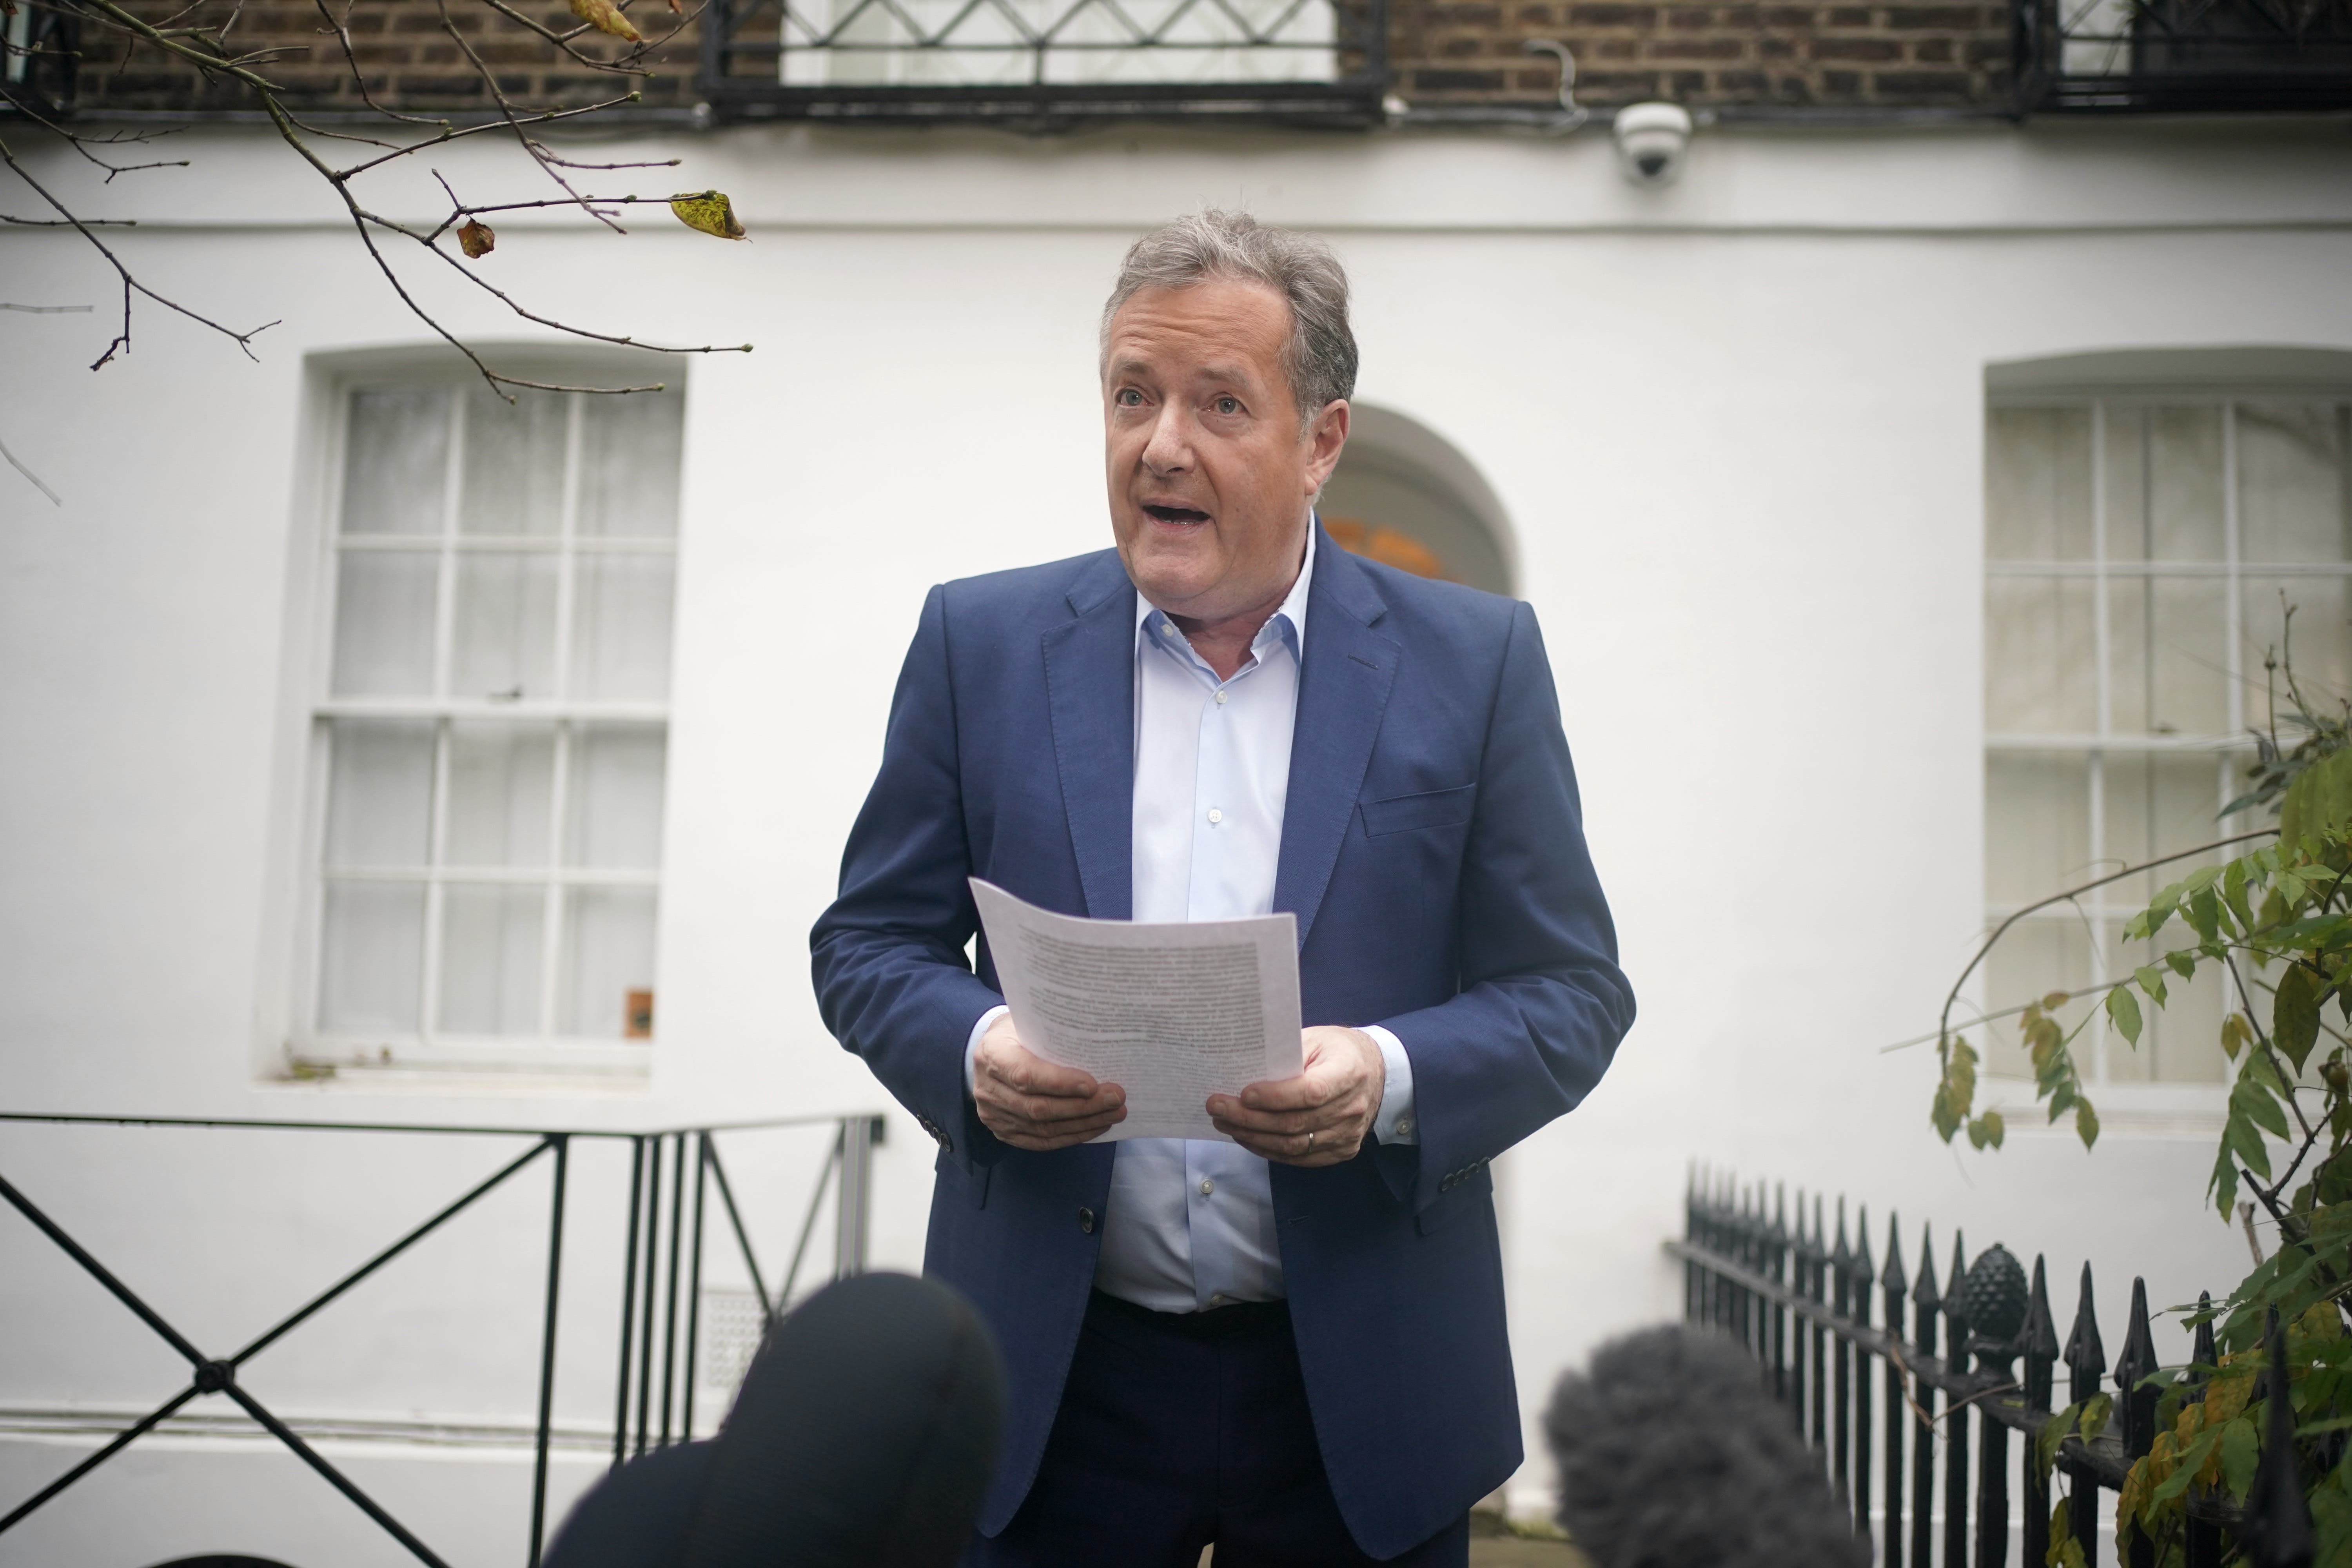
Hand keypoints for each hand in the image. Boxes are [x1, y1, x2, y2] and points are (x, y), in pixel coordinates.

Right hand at [972, 1013, 1126, 1150]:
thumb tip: (1098, 1045)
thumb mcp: (1028, 1022)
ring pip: (1043, 1128)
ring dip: (1083, 1123)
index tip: (1093, 1085)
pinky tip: (1094, 1126)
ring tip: (1113, 1113)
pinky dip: (1071, 1136)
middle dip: (1082, 1107)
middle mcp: (988, 1088)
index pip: (1025, 1075)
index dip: (1060, 1083)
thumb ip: (1053, 1033)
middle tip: (1115, 1099)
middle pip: (1038, 1107)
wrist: (989, 1054)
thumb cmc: (1016, 1033)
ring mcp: (993, 1115)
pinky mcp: (1004, 1132)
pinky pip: (1041, 1141)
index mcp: (992, 1054)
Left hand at [1207, 1026, 1383, 1167]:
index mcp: (1348, 1072)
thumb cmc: (1338, 1050)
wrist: (1378, 1073)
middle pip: (1295, 1123)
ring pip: (1293, 1146)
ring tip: (1224, 1122)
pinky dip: (1268, 1149)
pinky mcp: (1342, 1150)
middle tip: (1216, 1107)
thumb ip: (1287, 1053)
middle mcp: (1352, 1108)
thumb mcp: (1317, 1038)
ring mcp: (1348, 1134)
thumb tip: (1244, 1069)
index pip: (1310, 1092)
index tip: (1243, 1093)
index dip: (1275, 1096)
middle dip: (1249, 1118)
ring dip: (1252, 1137)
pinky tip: (1247, 1137)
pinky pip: (1299, 1158)